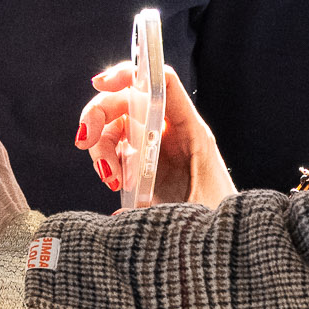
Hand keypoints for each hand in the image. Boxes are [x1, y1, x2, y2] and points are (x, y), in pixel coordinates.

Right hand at [75, 62, 233, 208]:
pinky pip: (115, 147)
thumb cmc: (214, 215)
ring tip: (110, 179)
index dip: (132, 75)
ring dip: (101, 147)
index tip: (102, 83)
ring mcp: (154, 143)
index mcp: (191, 131)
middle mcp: (170, 130)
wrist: (223, 233)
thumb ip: (157, 210)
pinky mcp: (143, 160)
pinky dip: (105, 161)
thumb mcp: (191, 210)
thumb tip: (119, 214)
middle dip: (100, 115)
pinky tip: (113, 183)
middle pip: (128, 100)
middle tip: (85, 141)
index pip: (163, 85)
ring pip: (115, 124)